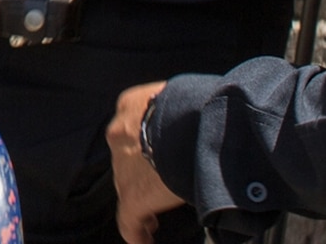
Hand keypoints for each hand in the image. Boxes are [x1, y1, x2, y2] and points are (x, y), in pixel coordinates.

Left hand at [106, 81, 182, 243]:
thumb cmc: (196, 105)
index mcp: (131, 106)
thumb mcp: (181, 97)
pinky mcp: (133, 197)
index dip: (145, 144)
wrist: (190, 124)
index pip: (134, 128)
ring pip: (128, 189)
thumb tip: (205, 118)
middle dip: (142, 174)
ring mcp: (124, 168)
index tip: (156, 155)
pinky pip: (130, 221)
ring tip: (152, 220)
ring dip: (140, 203)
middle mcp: (120, 136)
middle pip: (128, 159)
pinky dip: (136, 232)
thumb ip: (180, 111)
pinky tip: (145, 240)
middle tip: (158, 187)